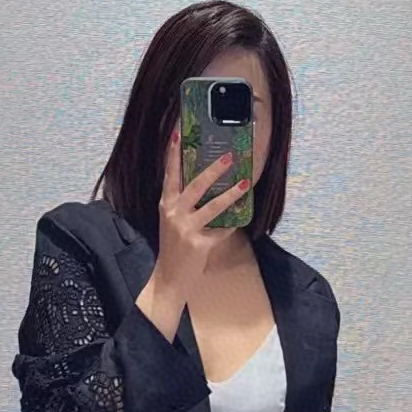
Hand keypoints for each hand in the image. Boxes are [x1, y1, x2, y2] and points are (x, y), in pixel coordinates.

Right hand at [155, 126, 248, 297]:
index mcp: (166, 204)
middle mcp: (174, 213)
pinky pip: (221, 230)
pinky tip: (240, 219)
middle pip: (195, 185)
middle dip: (213, 170)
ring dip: (230, 194)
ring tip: (245, 183)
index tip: (178, 133)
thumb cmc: (174, 247)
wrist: (169, 278)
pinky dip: (231, 225)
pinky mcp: (198, 244)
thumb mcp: (172, 221)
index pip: (169, 174)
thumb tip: (207, 184)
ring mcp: (185, 229)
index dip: (173, 153)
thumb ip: (184, 204)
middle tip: (229, 157)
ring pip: (212, 207)